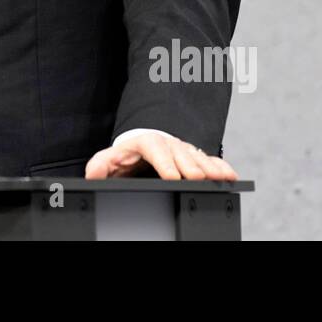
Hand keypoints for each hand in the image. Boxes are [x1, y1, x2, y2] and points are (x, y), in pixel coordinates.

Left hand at [85, 130, 236, 180]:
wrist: (138, 152)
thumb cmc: (124, 159)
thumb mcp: (110, 161)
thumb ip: (101, 165)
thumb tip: (92, 173)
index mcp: (143, 142)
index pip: (154, 147)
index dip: (165, 161)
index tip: (173, 176)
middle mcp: (165, 143)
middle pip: (179, 151)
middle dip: (190, 166)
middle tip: (199, 179)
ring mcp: (180, 150)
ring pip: (196, 155)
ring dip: (209, 167)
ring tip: (220, 178)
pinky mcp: (192, 158)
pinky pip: (208, 160)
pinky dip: (219, 167)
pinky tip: (230, 176)